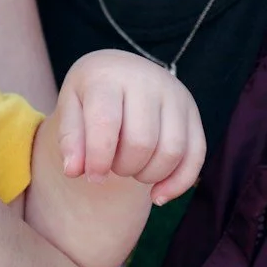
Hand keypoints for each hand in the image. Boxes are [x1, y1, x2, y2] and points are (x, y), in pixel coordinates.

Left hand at [55, 50, 205, 204]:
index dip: (98, 158)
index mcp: (109, 76)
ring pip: (172, 151)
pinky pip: (196, 155)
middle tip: (112, 166)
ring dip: (149, 175)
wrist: (120, 72)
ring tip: (131, 171)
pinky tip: (157, 195)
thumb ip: (70, 139)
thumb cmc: (91, 95)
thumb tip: (74, 171)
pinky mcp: (193, 112)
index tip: (93, 176)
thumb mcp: (71, 109)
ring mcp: (175, 95)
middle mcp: (147, 80)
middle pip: (142, 141)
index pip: (106, 122)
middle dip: (123, 167)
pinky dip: (178, 183)